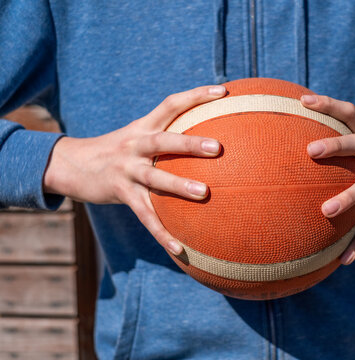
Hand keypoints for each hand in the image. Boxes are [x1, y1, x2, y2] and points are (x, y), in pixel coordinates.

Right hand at [43, 85, 226, 254]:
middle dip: (190, 143)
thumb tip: (205, 136)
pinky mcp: (120, 193)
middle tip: (218, 148)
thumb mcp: (137, 135)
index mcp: (143, 127)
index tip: (223, 91)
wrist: (70, 164)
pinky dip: (162, 233)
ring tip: (204, 193)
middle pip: (164, 141)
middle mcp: (135, 145)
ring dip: (178, 185)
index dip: (196, 95)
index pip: (171, 104)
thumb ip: (165, 134)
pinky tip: (180, 249)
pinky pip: (145, 216)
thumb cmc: (117, 150)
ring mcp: (126, 170)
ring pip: (154, 177)